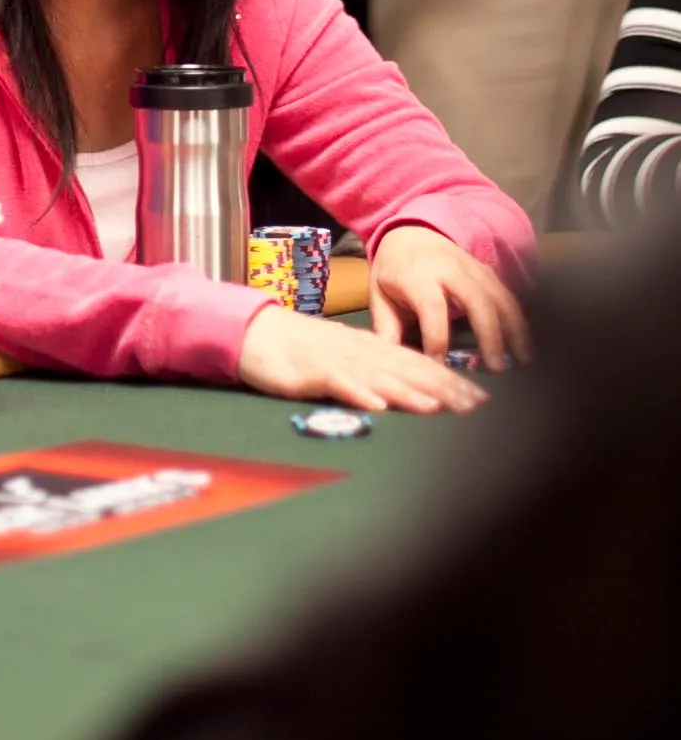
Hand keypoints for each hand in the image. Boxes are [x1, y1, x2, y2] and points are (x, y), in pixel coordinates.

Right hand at [237, 302, 487, 414]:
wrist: (258, 331)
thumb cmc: (304, 349)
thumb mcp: (348, 357)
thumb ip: (378, 370)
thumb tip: (414, 388)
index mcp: (373, 348)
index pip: (420, 364)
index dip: (451, 381)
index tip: (482, 400)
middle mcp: (362, 352)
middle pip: (408, 370)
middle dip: (443, 389)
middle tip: (475, 408)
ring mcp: (338, 360)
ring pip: (380, 376)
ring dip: (409, 393)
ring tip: (437, 408)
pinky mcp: (311, 371)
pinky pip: (338, 383)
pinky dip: (358, 393)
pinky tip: (377, 406)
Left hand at [368, 226, 530, 372]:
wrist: (412, 233)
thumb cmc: (394, 271)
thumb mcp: (379, 294)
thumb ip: (385, 326)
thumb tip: (391, 360)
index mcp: (418, 275)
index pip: (432, 308)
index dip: (437, 340)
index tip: (439, 368)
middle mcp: (449, 269)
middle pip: (476, 300)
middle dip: (489, 335)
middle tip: (496, 368)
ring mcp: (473, 267)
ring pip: (499, 296)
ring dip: (515, 328)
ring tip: (524, 359)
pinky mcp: (487, 271)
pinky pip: (507, 294)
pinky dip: (519, 318)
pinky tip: (526, 342)